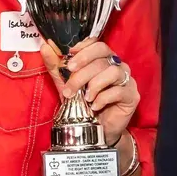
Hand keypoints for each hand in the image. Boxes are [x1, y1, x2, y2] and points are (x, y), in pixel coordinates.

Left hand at [40, 37, 138, 155]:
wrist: (95, 131)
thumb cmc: (82, 105)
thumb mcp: (65, 84)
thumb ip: (56, 66)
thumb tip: (44, 46)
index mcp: (103, 59)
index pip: (98, 44)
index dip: (84, 49)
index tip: (70, 56)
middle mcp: (117, 66)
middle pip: (102, 58)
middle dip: (83, 72)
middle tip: (70, 86)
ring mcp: (127, 80)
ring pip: (112, 72)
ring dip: (94, 85)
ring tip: (85, 98)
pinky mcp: (132, 96)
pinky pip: (119, 90)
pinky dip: (103, 98)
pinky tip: (94, 106)